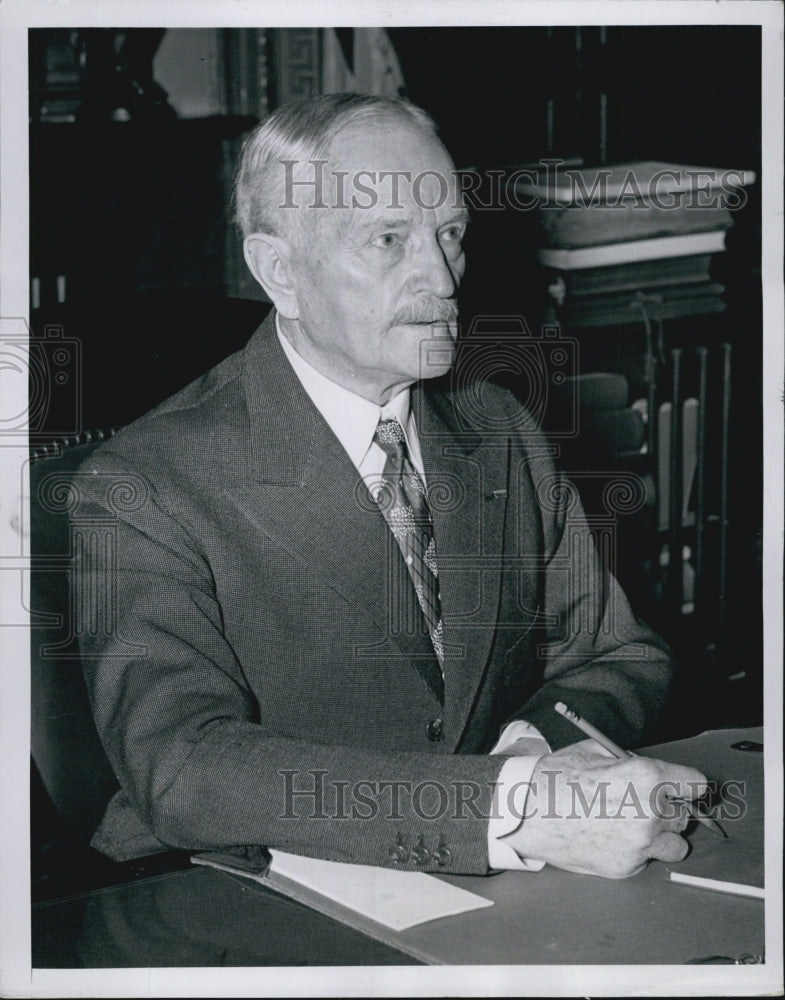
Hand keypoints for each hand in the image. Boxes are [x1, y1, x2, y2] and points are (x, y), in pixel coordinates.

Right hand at [502, 740, 708, 878]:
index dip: (689, 784)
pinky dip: (637, 851)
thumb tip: (650, 770)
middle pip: (686, 814)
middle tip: (643, 802)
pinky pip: (648, 859)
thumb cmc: (557, 778)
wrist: (526, 812)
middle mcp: (651, 813)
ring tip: (632, 823)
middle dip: (669, 808)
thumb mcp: (596, 751)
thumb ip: (632, 761)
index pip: (695, 784)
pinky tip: (610, 836)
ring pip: (675, 844)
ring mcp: (640, 844)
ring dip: (661, 835)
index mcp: (647, 777)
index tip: (686, 788)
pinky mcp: (628, 867)